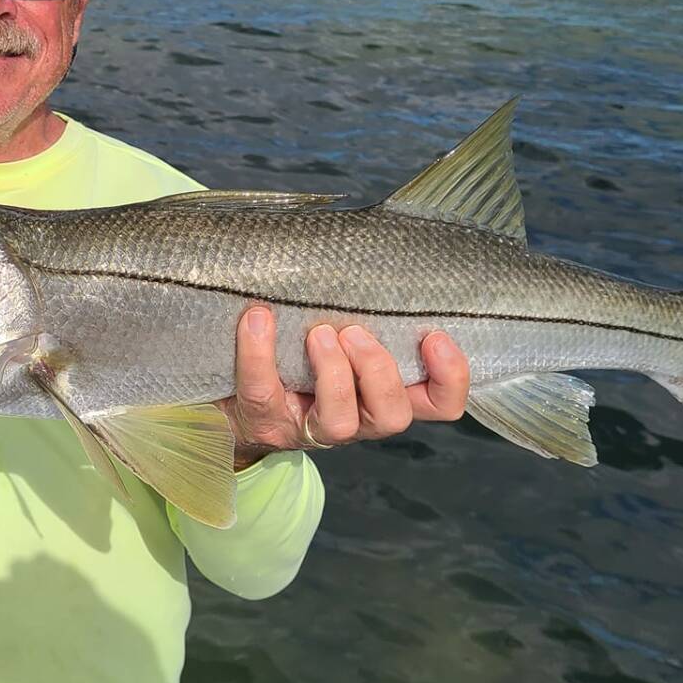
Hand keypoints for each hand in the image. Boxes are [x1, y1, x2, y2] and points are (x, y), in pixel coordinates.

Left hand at [220, 305, 468, 468]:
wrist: (232, 394)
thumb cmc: (299, 356)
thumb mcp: (341, 336)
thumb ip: (364, 313)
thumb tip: (378, 255)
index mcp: (383, 395)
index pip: (439, 403)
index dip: (449, 378)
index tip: (435, 336)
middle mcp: (356, 419)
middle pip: (393, 416)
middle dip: (380, 371)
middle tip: (356, 332)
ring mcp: (310, 428)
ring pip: (340, 422)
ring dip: (334, 373)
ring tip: (319, 333)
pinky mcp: (264, 422)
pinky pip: (263, 393)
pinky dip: (259, 354)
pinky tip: (257, 319)